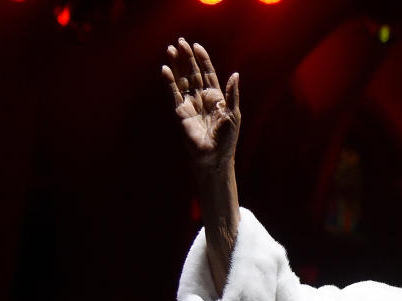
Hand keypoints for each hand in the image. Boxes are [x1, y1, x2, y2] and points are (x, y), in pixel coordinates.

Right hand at [161, 38, 239, 171]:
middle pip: (193, 73)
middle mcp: (202, 98)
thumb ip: (232, 94)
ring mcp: (190, 104)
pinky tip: (166, 69)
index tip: (197, 46)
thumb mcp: (233, 114)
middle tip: (180, 42)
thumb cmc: (227, 139)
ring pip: (182, 80)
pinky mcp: (180, 112)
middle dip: (187, 58)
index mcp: (217, 98)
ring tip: (171, 49)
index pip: (208, 74)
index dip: (203, 60)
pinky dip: (170, 81)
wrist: (214, 156)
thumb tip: (235, 75)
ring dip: (177, 65)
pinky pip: (174, 93)